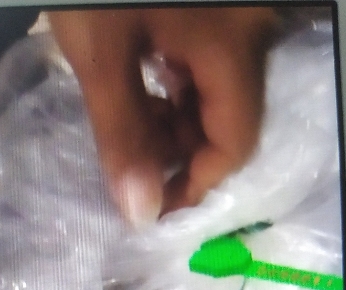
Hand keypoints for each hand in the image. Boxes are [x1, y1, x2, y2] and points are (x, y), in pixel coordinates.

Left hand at [48, 7, 280, 224]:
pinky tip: (135, 87)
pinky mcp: (206, 4)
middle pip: (227, 116)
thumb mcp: (101, 56)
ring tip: (126, 130)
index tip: (153, 208)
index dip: (196, 185)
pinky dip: (171, 85)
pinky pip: (202, 58)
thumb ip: (123, 136)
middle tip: (130, 167)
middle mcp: (245, 30)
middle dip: (179, 152)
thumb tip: (139, 212)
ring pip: (214, 88)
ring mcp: (229, 14)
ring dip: (172, 121)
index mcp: (232, 46)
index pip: (235, 142)